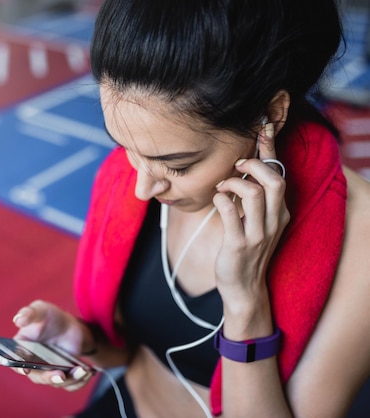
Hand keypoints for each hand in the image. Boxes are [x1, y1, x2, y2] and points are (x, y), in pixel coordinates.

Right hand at [11, 300, 93, 390]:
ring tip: (82, 370)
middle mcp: (33, 365)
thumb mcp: (39, 310)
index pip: (15, 363)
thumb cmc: (49, 317)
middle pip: (37, 377)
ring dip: (70, 380)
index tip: (25, 370)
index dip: (19, 368)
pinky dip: (79, 382)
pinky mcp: (63, 375)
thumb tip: (18, 320)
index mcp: (22, 350)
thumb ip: (29, 313)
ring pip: (57, 383)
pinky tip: (87, 372)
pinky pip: (70, 385)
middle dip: (49, 378)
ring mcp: (48, 372)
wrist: (69, 326)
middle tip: (61, 375)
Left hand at [212, 123, 289, 310]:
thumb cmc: (246, 248)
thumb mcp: (255, 220)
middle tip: (235, 166)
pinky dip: (220, 199)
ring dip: (233, 183)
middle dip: (253, 165)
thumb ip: (252, 197)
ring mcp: (258, 233)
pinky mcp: (239, 244)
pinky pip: (229, 212)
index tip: (264, 127)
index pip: (279, 174)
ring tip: (222, 187)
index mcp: (279, 211)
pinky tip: (215, 199)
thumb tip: (241, 169)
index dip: (271, 149)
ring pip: (254, 193)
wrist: (244, 287)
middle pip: (274, 180)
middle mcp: (273, 220)